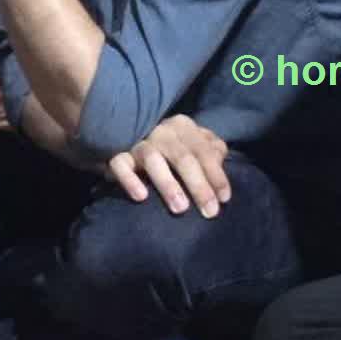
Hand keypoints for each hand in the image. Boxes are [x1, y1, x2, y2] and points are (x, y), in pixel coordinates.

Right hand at [105, 114, 231, 216]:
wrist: (128, 136)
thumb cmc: (170, 148)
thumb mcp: (193, 144)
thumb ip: (210, 151)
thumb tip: (219, 160)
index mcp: (183, 127)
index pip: (204, 151)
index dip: (216, 175)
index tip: (224, 199)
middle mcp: (162, 131)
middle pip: (183, 157)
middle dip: (199, 186)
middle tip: (209, 211)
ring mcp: (138, 142)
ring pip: (153, 160)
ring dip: (168, 184)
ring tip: (181, 209)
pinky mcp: (116, 153)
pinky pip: (120, 165)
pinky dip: (130, 180)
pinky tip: (141, 197)